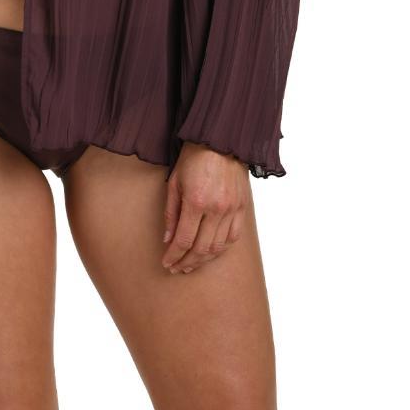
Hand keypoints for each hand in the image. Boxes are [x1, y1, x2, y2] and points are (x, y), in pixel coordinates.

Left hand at [161, 142, 248, 274]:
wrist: (219, 141)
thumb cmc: (193, 159)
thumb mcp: (174, 182)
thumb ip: (171, 213)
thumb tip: (168, 240)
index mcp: (196, 201)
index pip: (184, 240)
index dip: (174, 256)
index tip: (167, 263)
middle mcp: (216, 209)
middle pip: (201, 249)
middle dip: (187, 262)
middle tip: (177, 268)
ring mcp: (232, 209)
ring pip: (218, 247)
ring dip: (203, 260)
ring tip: (191, 264)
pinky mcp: (242, 208)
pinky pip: (233, 237)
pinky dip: (221, 249)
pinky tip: (210, 252)